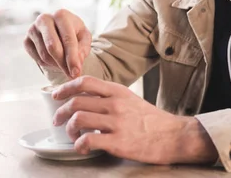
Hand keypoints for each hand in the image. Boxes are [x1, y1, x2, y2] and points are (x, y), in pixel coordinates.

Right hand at [24, 9, 91, 78]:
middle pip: (52, 47)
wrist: (59, 27)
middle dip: (63, 64)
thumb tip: (76, 62)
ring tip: (66, 66)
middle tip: (72, 75)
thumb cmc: (74, 31)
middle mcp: (44, 19)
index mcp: (61, 15)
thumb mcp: (84, 36)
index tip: (76, 72)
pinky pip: (37, 59)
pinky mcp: (26, 40)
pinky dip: (48, 64)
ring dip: (57, 65)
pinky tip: (55, 61)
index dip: (72, 58)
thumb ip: (83, 48)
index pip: (67, 39)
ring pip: (44, 55)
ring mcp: (32, 29)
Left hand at [51, 76, 217, 164]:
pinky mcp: (118, 142)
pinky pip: (88, 141)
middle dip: (61, 112)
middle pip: (76, 102)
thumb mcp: (130, 99)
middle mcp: (116, 104)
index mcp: (118, 91)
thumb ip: (110, 97)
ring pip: (79, 119)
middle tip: (57, 120)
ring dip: (69, 129)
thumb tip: (86, 98)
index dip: (66, 88)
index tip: (56, 95)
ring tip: (72, 136)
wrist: (174, 135)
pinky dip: (79, 145)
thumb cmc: (151, 119)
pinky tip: (82, 148)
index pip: (85, 82)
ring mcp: (117, 123)